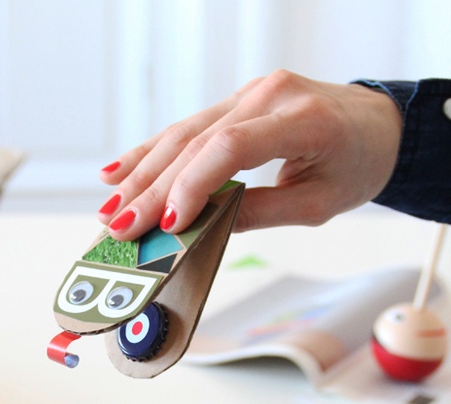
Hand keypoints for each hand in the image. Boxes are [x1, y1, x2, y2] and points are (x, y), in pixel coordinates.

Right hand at [97, 70, 402, 238]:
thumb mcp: (318, 203)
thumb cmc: (356, 164)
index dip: (194, 185)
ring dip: (140, 173)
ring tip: (110, 208)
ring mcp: (250, 93)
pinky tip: (116, 171)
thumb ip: (262, 212)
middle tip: (119, 226)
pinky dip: (150, 151)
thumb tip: (203, 226)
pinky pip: (187, 127)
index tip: (169, 223)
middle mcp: (270, 95)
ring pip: (182, 133)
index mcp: (302, 117)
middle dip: (151, 188)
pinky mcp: (236, 102)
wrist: (378, 125)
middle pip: (195, 142)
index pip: (231, 147)